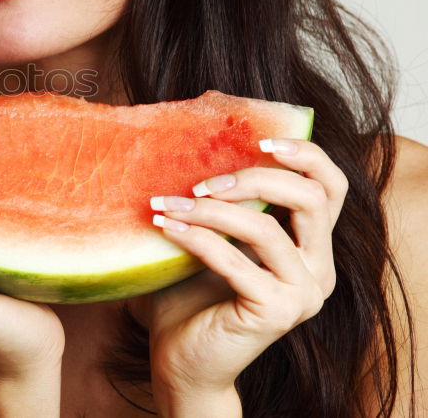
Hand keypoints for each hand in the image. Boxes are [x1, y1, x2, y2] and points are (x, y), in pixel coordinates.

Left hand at [143, 138, 346, 401]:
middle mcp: (319, 269)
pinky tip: (164, 228)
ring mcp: (302, 294)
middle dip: (254, 178)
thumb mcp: (214, 235)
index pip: (331, 187)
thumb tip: (196, 138)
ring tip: (166, 205)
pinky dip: (196, 238)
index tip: (261, 139)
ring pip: (267, 229)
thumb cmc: (192, 293)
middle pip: (310, 198)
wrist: (182, 358)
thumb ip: (223, 199)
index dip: (306, 155)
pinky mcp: (276, 313)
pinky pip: (236, 261)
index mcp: (312, 245)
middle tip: (202, 182)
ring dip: (210, 210)